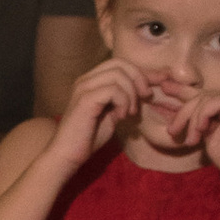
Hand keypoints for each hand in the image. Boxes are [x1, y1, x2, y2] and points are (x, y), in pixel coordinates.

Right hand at [48, 55, 144, 170]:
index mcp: (91, 81)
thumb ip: (124, 100)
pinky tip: (121, 116)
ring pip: (118, 75)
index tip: (151, 88)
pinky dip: (123, 102)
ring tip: (130, 113)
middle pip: (120, 64)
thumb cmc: (88, 138)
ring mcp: (84, 88)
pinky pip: (113, 90)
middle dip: (139, 79)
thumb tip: (144, 90)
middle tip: (144, 98)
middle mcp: (86, 80)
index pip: (119, 63)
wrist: (67, 155)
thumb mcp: (112, 115)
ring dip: (131, 94)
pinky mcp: (85, 99)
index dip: (140, 73)